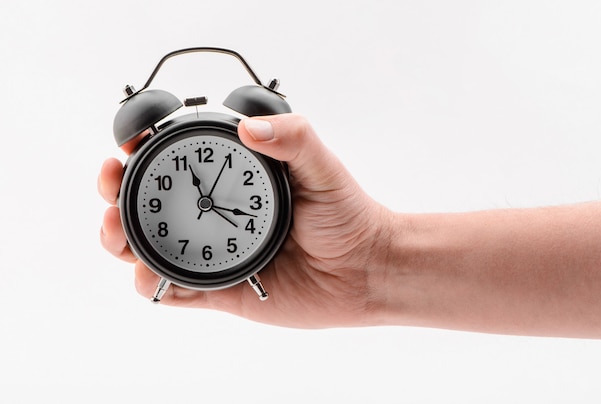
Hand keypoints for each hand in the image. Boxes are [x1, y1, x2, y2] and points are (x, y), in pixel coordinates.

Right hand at [99, 114, 391, 327]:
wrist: (364, 270)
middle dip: (116, 191)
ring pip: (148, 246)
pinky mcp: (219, 290)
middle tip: (110, 181)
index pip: (175, 162)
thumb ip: (294, 138)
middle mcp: (214, 214)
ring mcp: (212, 253)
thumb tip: (250, 127)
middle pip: (148, 203)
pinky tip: (147, 274)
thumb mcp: (321, 167)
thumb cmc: (346, 215)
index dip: (143, 150)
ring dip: (119, 238)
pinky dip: (151, 284)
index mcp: (232, 180)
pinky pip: (174, 291)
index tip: (130, 142)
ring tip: (114, 230)